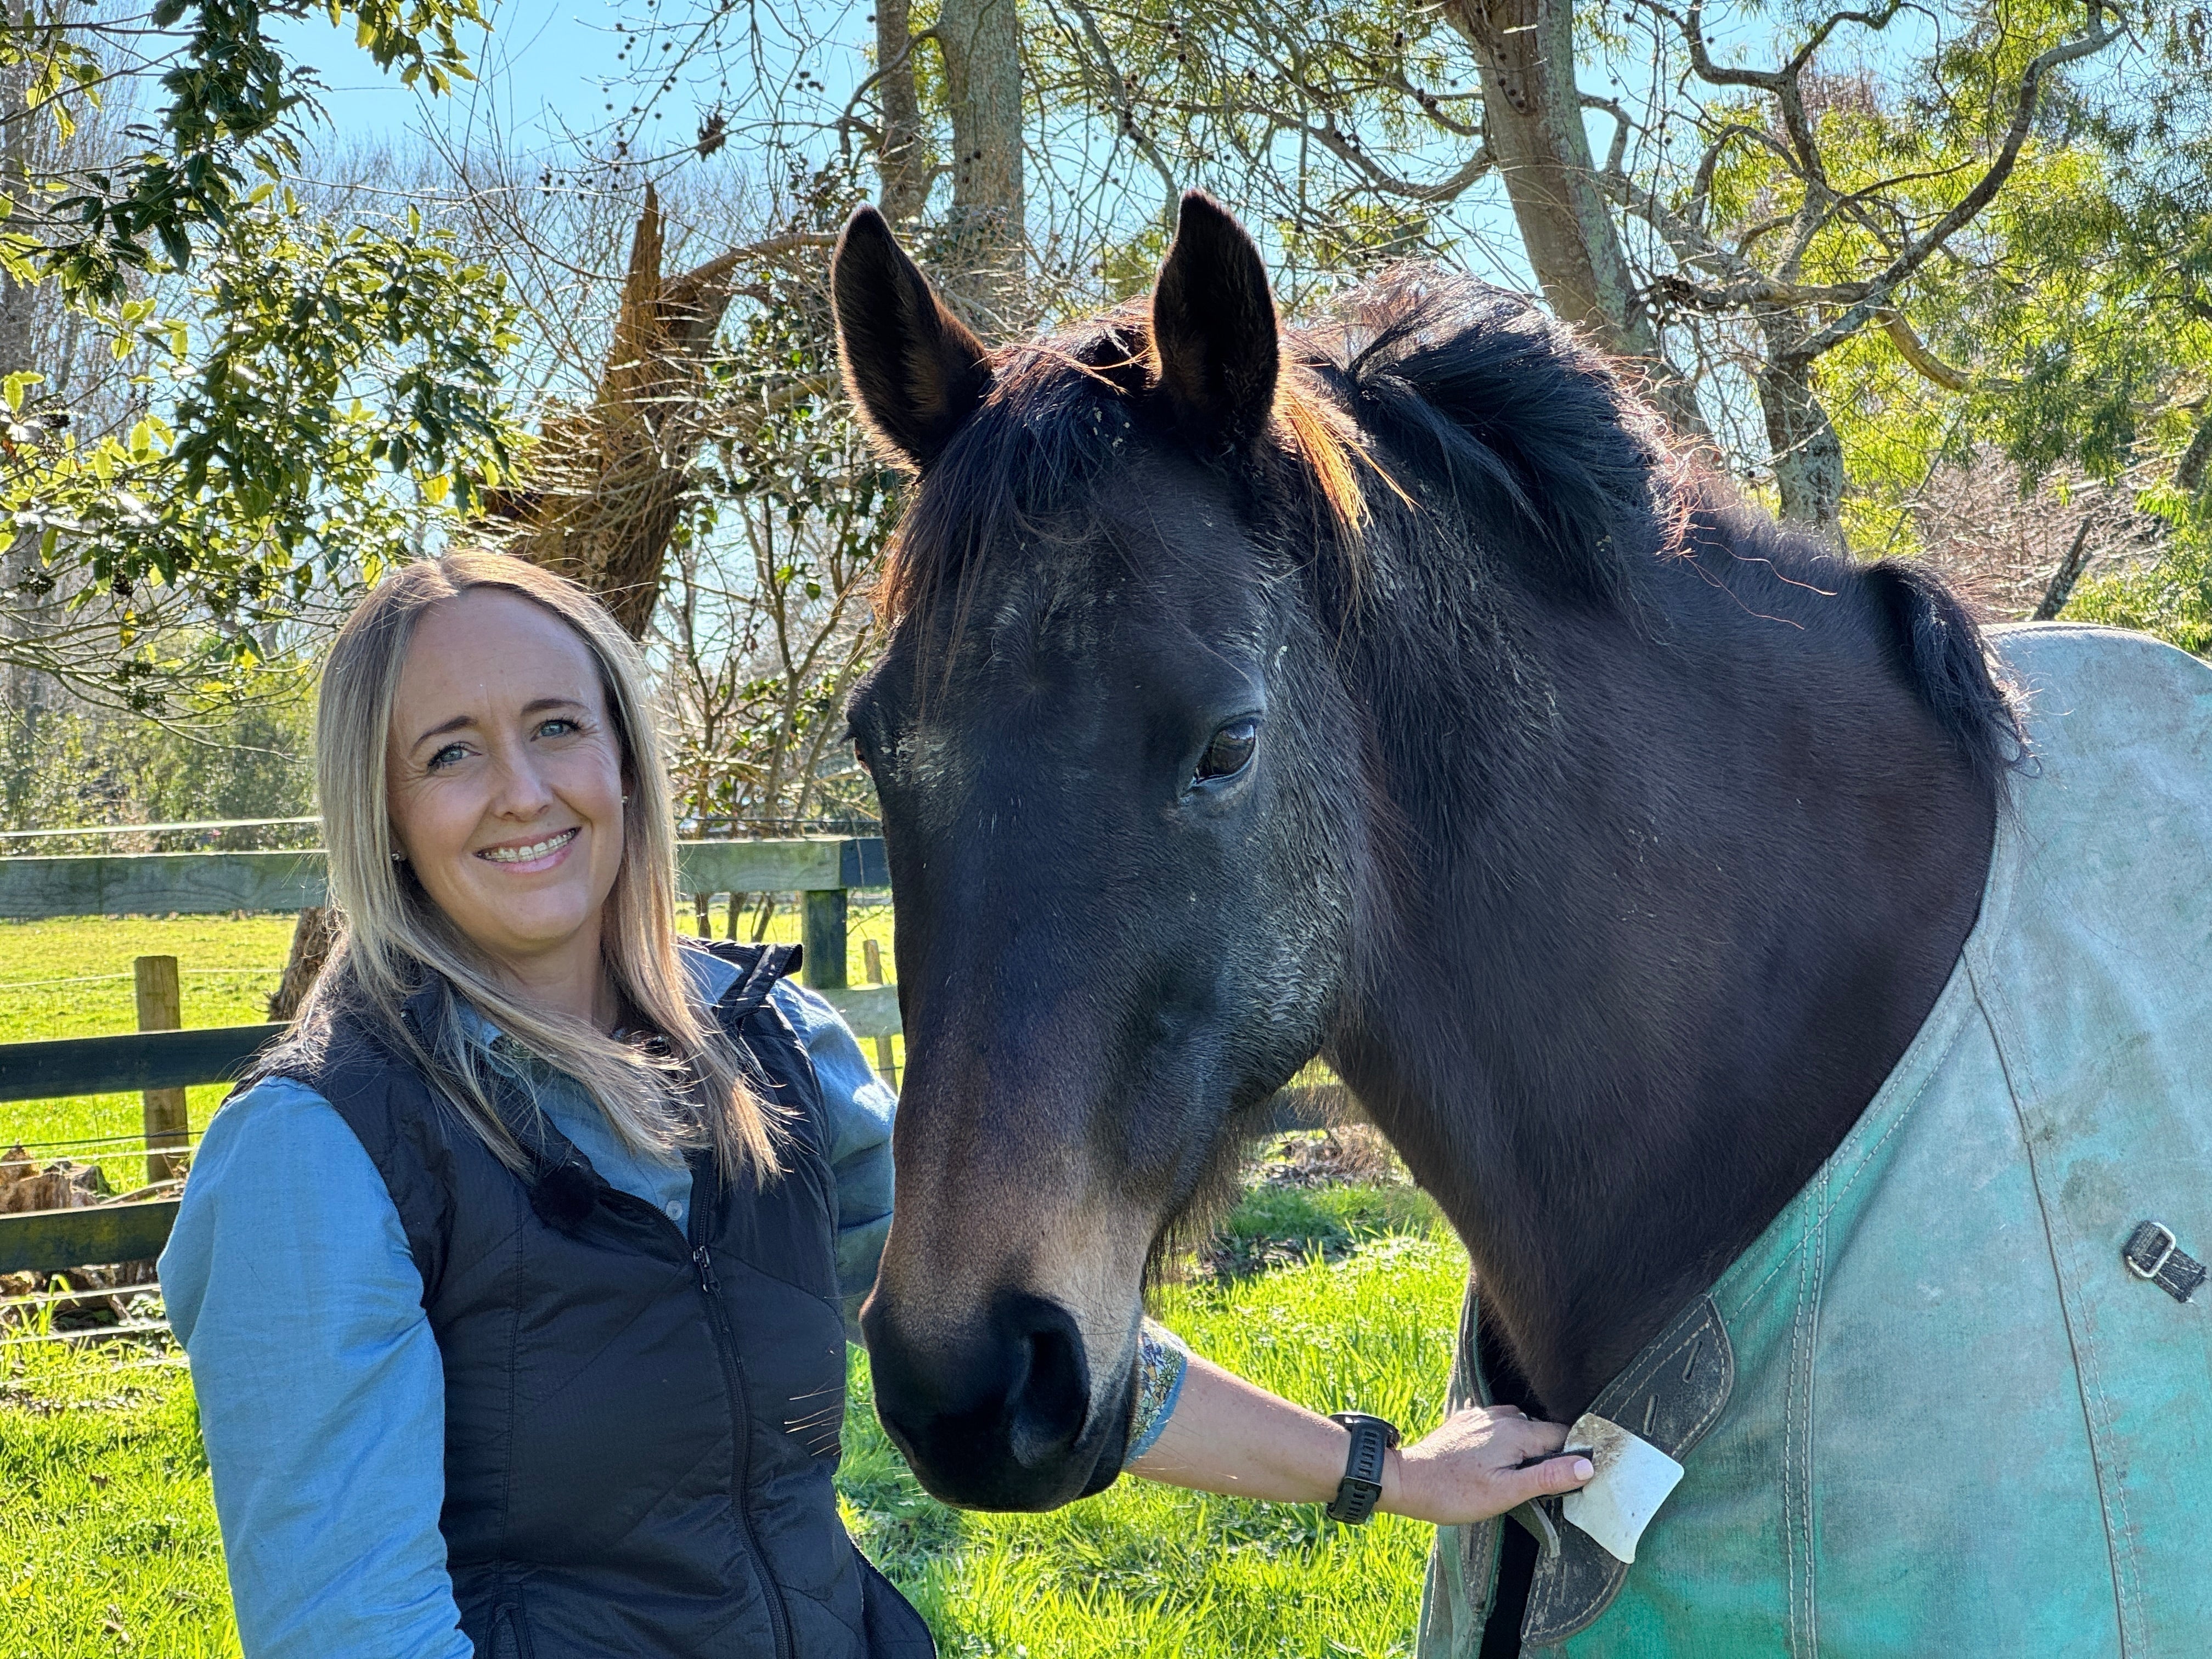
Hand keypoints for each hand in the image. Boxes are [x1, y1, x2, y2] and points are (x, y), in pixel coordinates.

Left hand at [1378, 1405, 1592, 1524]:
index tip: (1575, 1474)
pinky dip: (1505, 1440)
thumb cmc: (1456, 1492)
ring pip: (1519, 1426)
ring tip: (1521, 1474)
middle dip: (1550, 1451)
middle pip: (1541, 1430)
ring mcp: (1481, 1416)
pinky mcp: (1466, 1421)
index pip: (1561, 1434)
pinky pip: (1498, 1425)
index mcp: (1516, 1431)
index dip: (1573, 1454)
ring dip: (1526, 1446)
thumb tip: (1585, 1466)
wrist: (1408, 1481)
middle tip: (1546, 1481)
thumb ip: (1547, 1477)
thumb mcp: (1507, 1491)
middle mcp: (1500, 1416)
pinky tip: (1497, 1461)